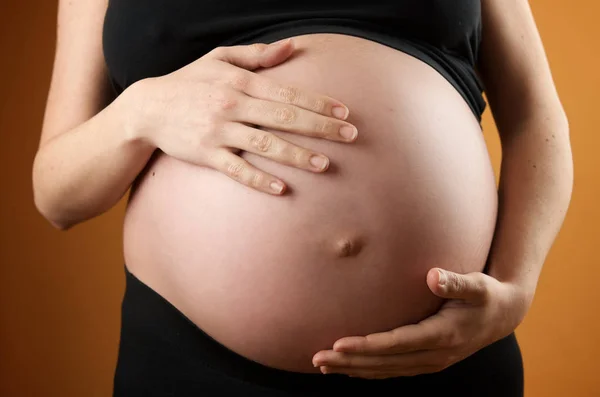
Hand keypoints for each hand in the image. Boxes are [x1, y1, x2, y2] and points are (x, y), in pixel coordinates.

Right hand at [129, 38, 357, 194]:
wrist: (147, 108)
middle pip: (284, 117)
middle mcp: (233, 106)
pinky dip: (258, 179)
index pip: (288, 92)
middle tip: (351, 136)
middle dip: (320, 127)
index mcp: (240, 83)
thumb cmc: (188, 82)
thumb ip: (257, 55)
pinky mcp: (206, 155)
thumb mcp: (219, 59)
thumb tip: (292, 46)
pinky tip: (282, 189)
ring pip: (265, 144)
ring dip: (296, 155)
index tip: (344, 112)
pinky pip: (236, 170)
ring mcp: (219, 132)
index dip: (318, 102)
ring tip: (324, 164)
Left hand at [312, 268, 530, 378]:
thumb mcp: (478, 286)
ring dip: (353, 369)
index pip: (396, 344)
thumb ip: (457, 281)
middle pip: (384, 362)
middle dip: (349, 362)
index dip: (367, 346)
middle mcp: (434, 355)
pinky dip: (369, 371)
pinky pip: (392, 370)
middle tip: (317, 358)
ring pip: (385, 370)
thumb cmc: (487, 295)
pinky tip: (349, 368)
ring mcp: (431, 362)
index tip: (338, 344)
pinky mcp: (427, 361)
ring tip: (323, 365)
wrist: (503, 316)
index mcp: (443, 335)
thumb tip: (433, 276)